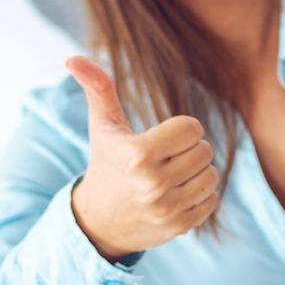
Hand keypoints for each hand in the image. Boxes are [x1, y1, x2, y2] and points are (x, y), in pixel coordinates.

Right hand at [66, 56, 219, 264]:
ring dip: (195, 173)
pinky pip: (212, 199)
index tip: (162, 139)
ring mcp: (166, 209)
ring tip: (170, 176)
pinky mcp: (179, 227)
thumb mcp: (103, 127)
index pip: (192, 128)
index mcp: (137, 155)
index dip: (181, 130)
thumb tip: (73, 57)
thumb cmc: (106, 164)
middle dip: (188, 150)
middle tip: (165, 159)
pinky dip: (199, 195)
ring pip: (211, 175)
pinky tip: (175, 196)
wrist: (97, 222)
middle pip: (204, 150)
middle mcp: (153, 185)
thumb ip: (97, 89)